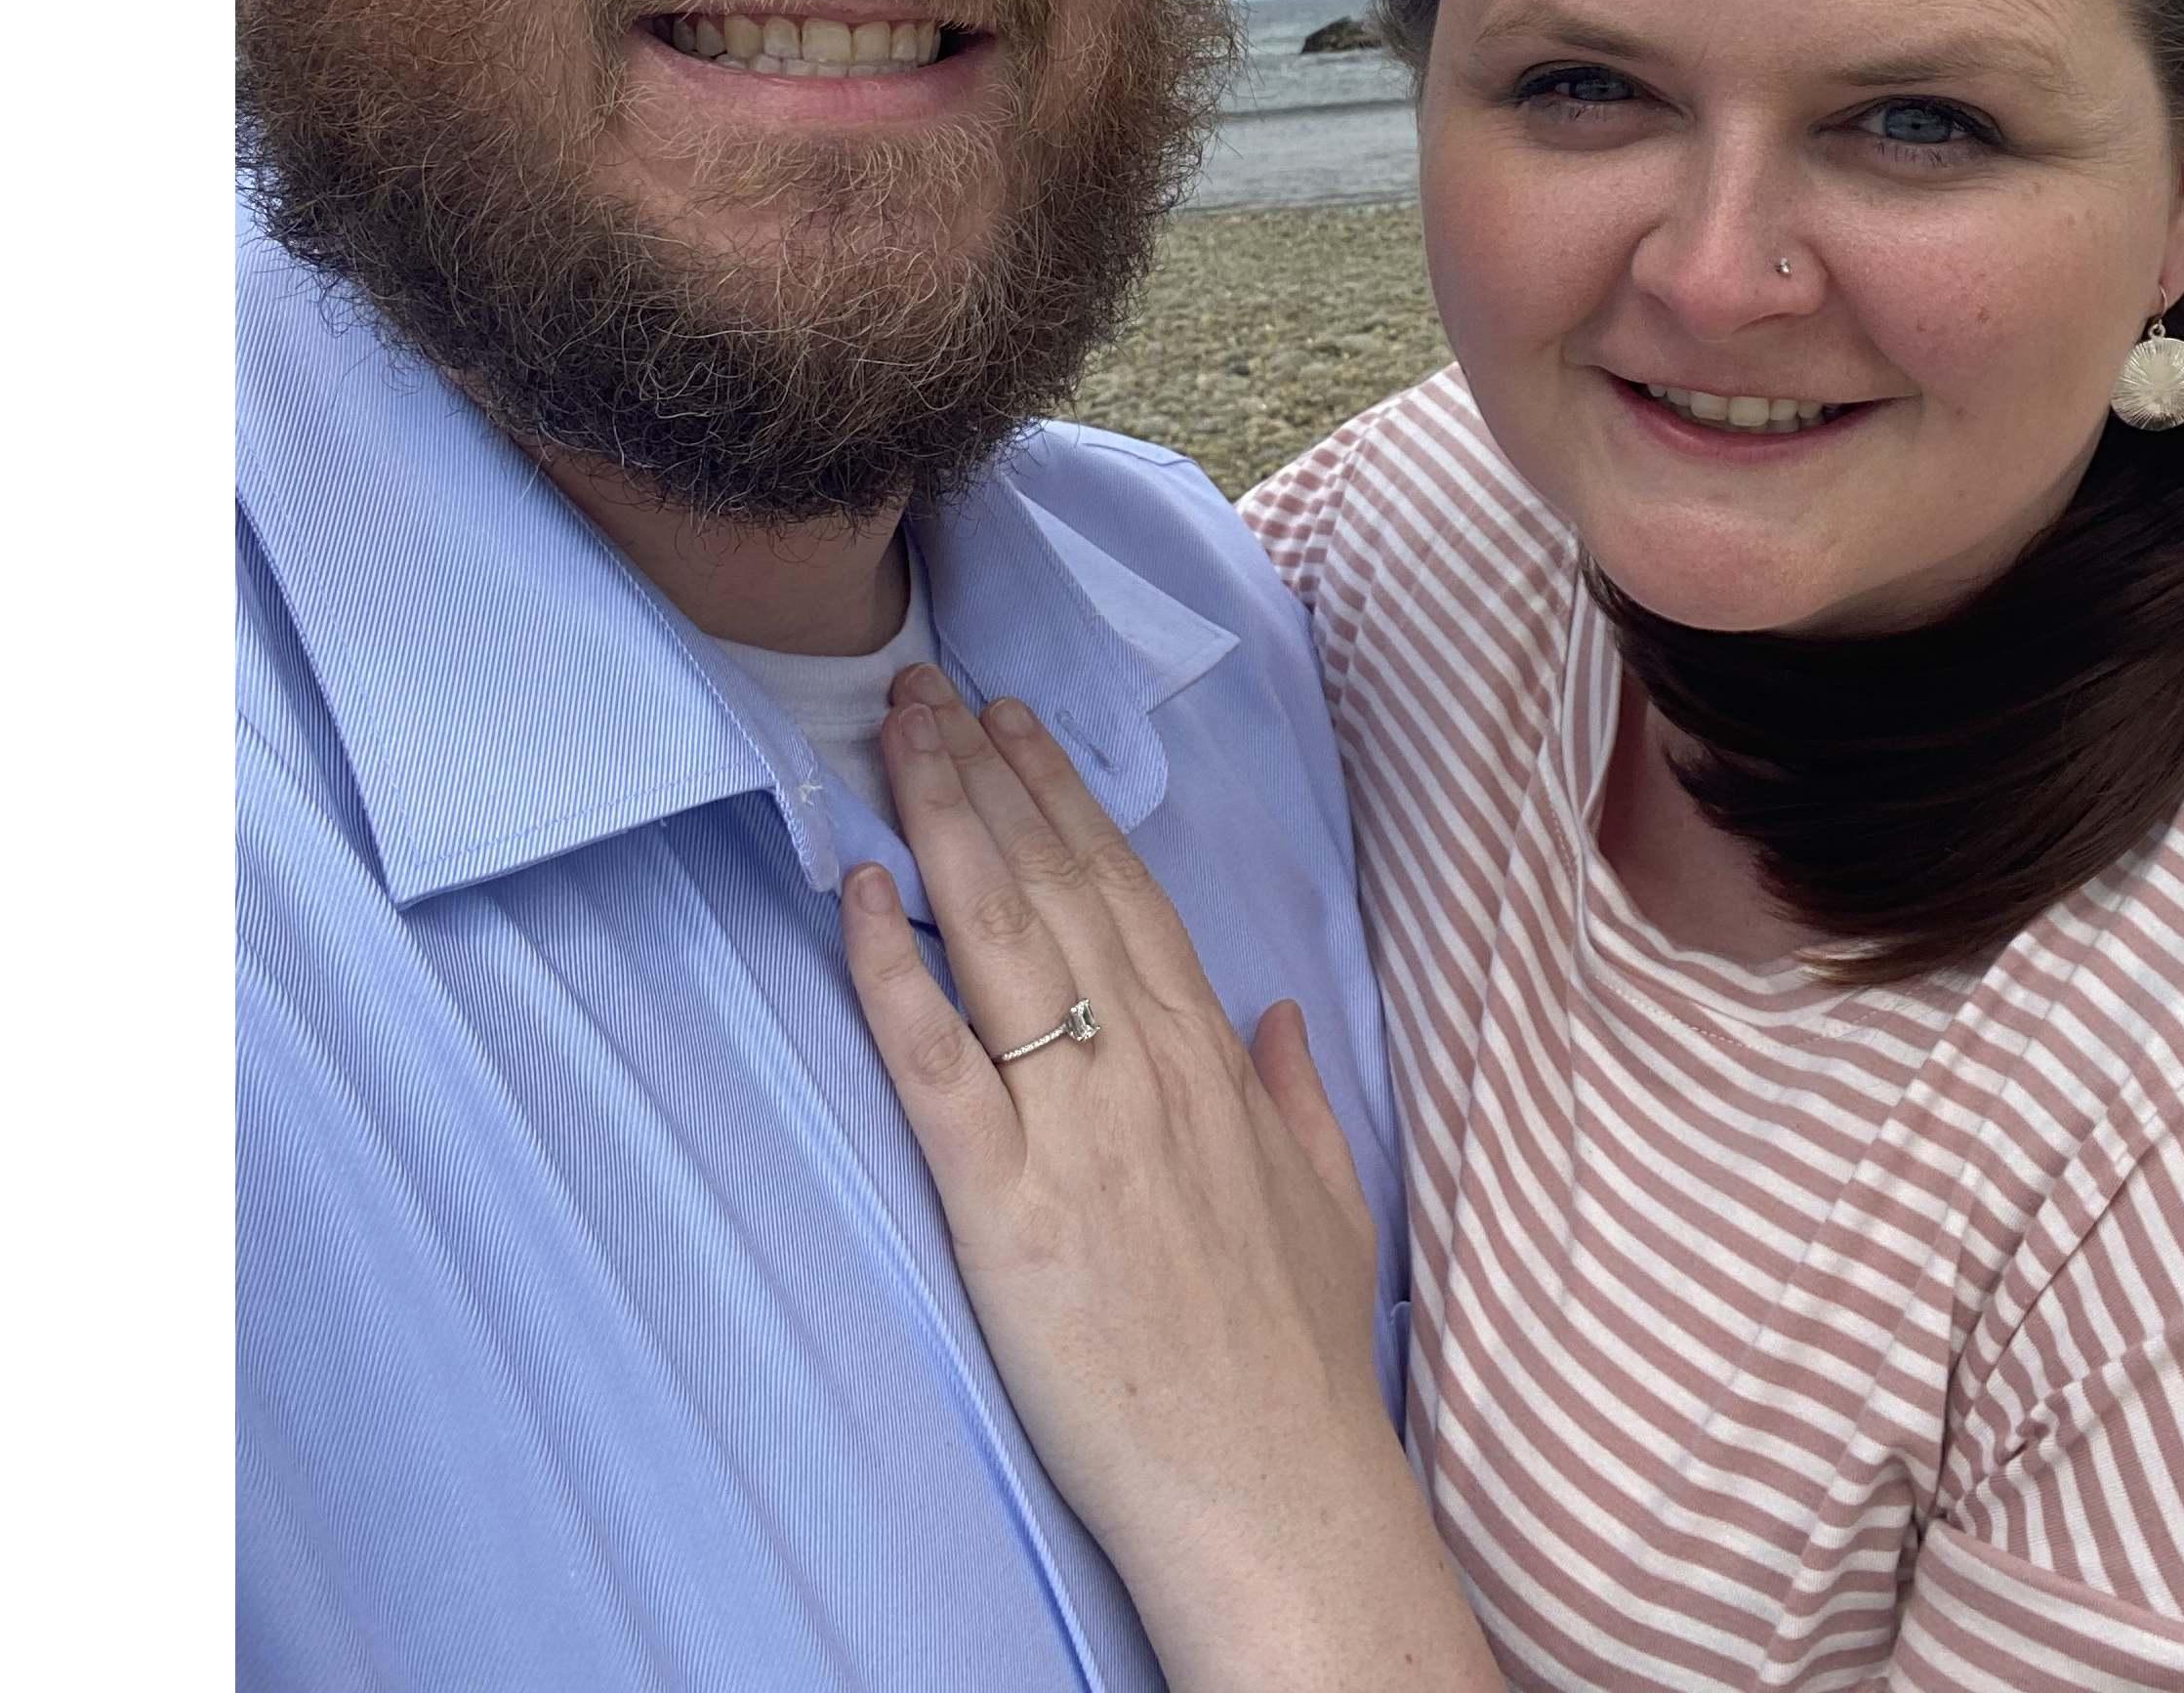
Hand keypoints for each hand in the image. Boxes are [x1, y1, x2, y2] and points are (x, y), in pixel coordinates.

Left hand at [841, 668, 1497, 1692]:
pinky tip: (855, 892)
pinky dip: (890, 969)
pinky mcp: (1008, 1202)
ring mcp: (1077, 1127)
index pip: (1127, 894)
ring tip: (893, 737)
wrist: (1274, 1496)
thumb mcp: (1329, 1206)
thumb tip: (1275, 1012)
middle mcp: (1146, 1068)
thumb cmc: (1293, 1366)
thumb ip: (1296, 1098)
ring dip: (941, 822)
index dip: (1064, 799)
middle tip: (925, 687)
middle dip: (987, 774)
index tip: (1017, 724)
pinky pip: (936, 1060)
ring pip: (999, 938)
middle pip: (1055, 886)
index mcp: (1214, 1063)